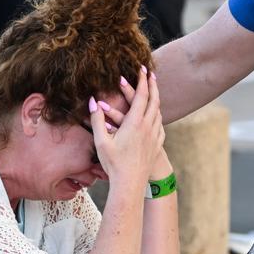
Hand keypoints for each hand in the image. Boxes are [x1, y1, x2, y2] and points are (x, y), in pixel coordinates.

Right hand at [89, 65, 165, 188]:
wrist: (130, 184)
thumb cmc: (113, 163)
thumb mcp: (101, 141)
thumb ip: (97, 120)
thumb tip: (92, 101)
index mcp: (135, 123)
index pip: (142, 96)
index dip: (142, 80)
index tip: (142, 69)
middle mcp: (148, 127)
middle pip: (154, 100)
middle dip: (152, 84)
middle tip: (150, 73)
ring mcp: (155, 136)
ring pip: (159, 111)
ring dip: (156, 98)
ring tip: (153, 91)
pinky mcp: (157, 144)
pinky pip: (160, 124)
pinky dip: (158, 114)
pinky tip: (155, 116)